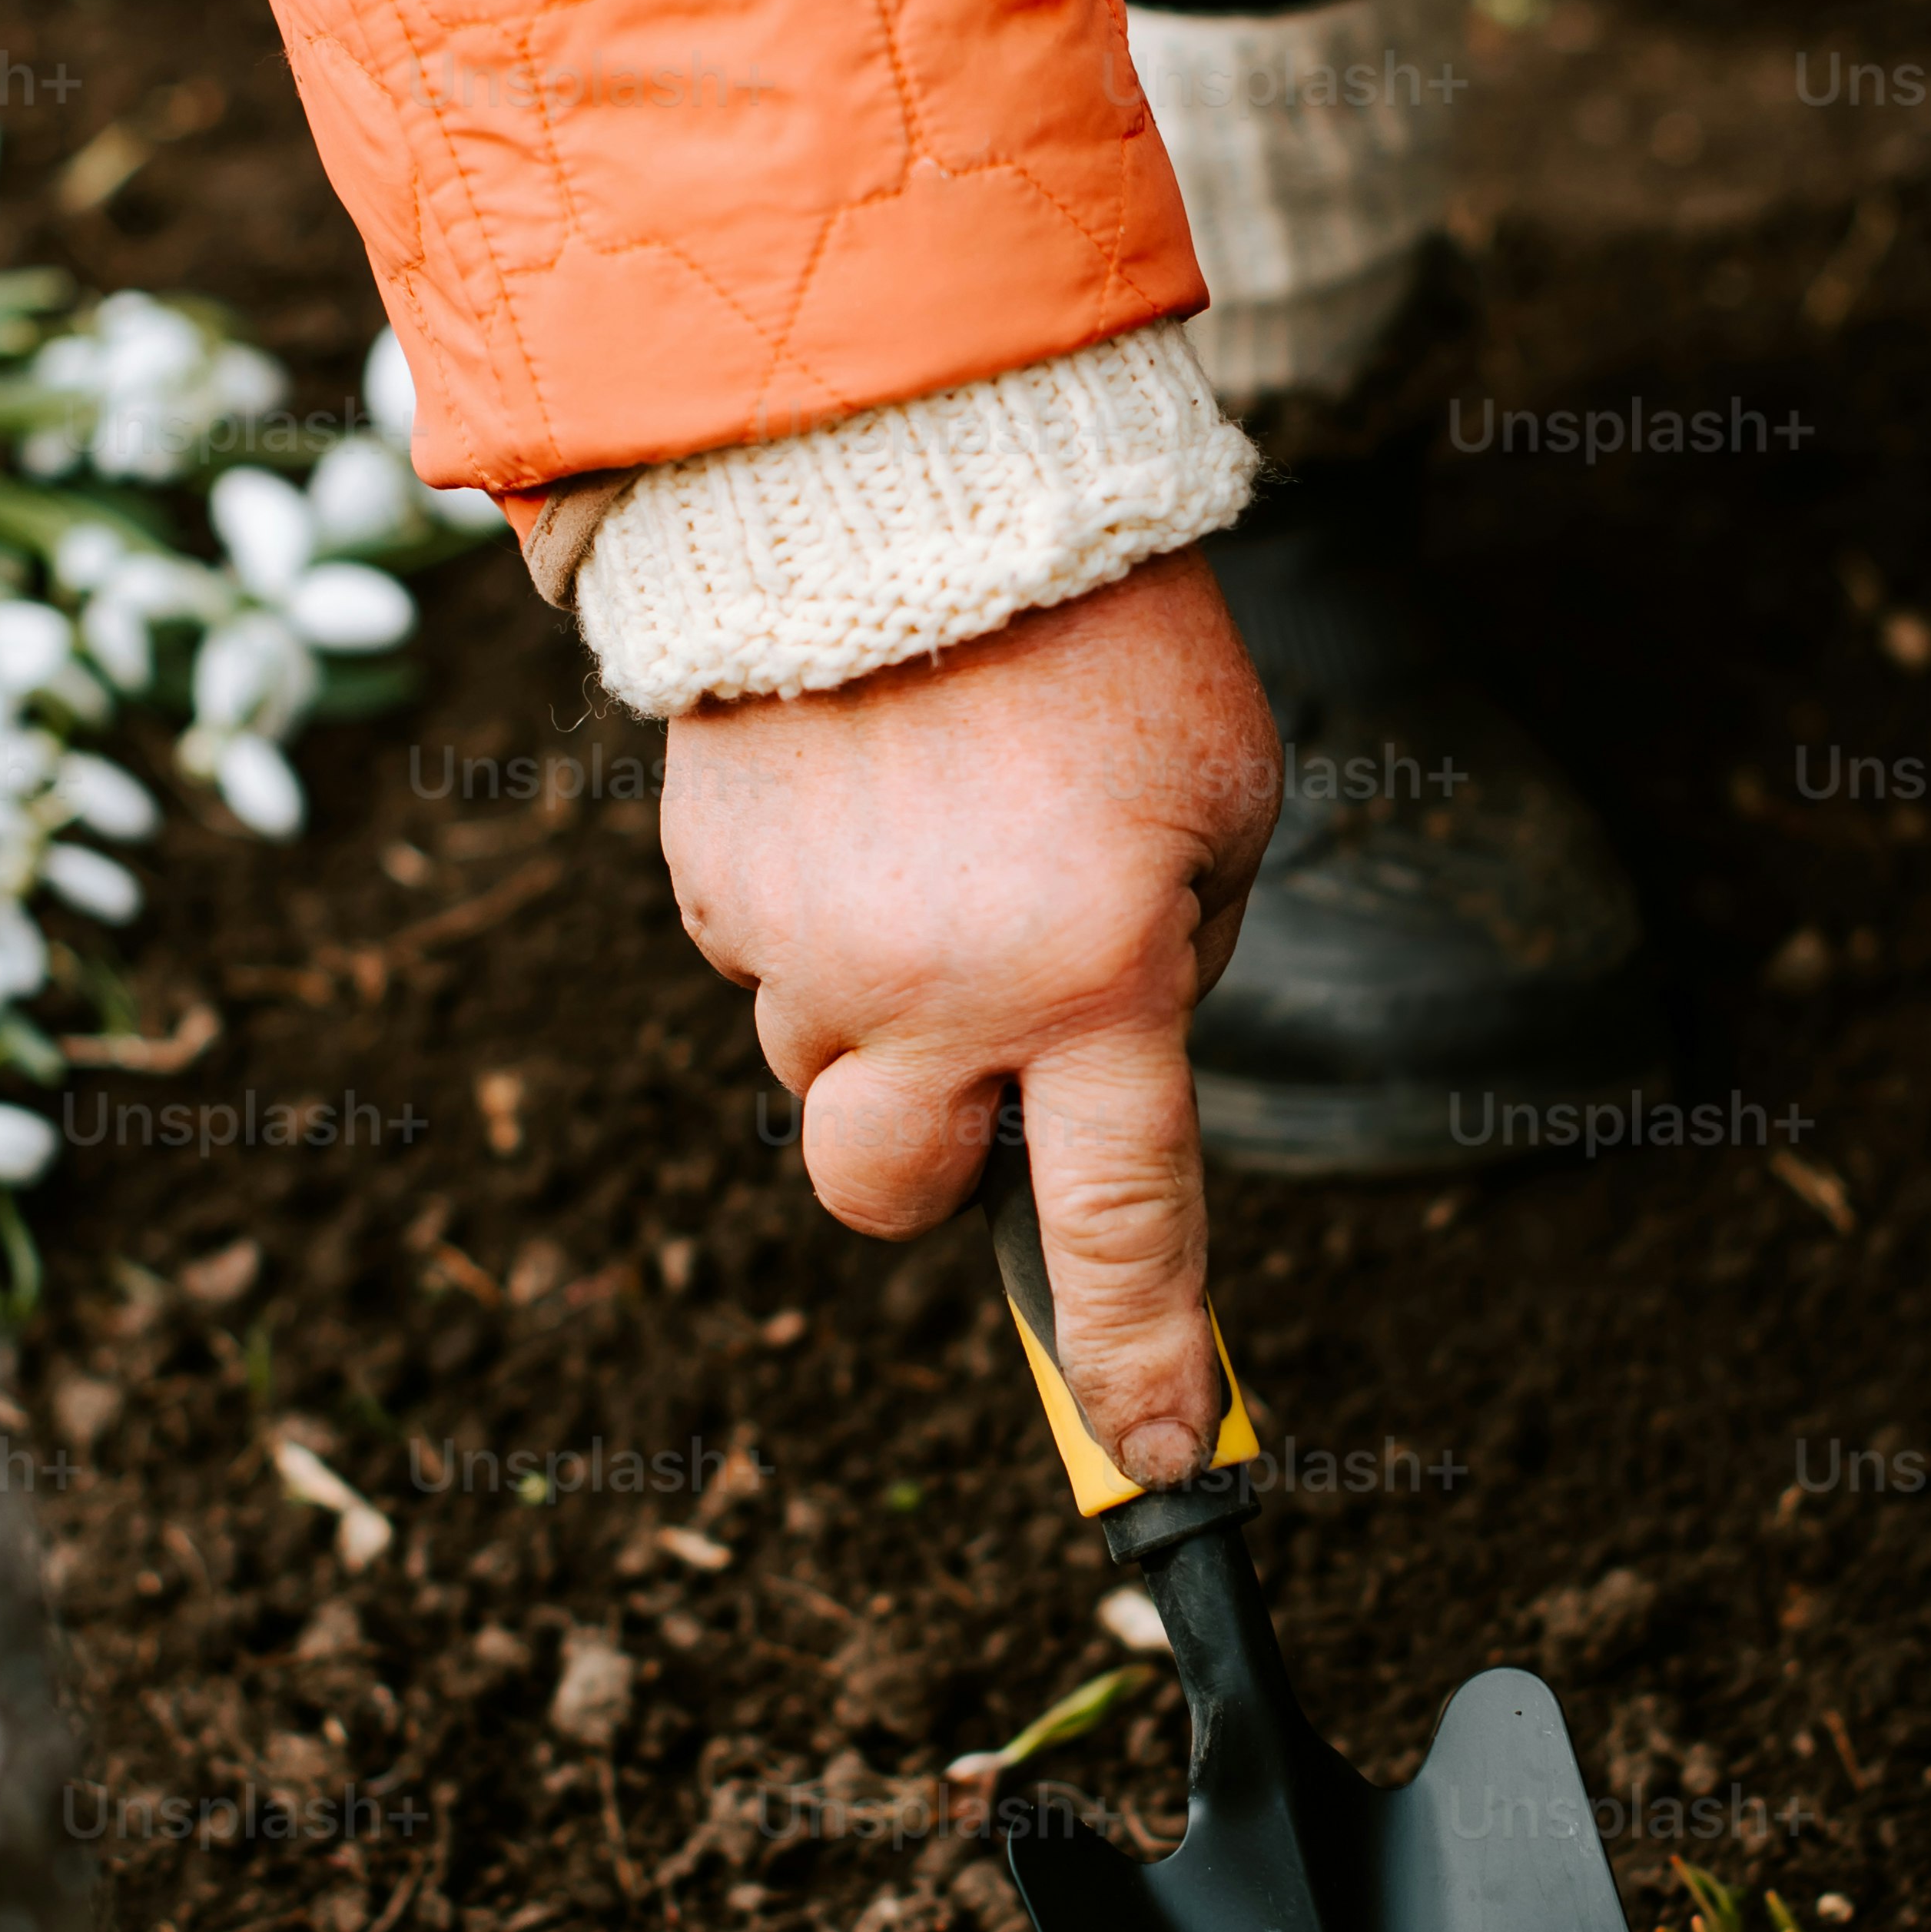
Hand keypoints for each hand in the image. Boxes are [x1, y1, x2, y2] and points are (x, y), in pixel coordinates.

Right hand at [662, 552, 1281, 1484]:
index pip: (1120, 1222)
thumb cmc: (1107, 641)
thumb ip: (1170, 959)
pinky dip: (810, 910)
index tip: (1164, 1459)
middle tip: (977, 1061)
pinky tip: (863, 796)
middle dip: (928, 1163)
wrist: (910, 472)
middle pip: (886, 1190)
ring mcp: (801, 939)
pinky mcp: (710, 875)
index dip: (1137, 1358)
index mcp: (1095, 975)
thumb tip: (1099, 1079)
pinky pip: (758, 954)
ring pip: (818, 1062)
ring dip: (875, 1001)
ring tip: (933, 836)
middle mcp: (934, 987)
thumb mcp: (1220, 804)